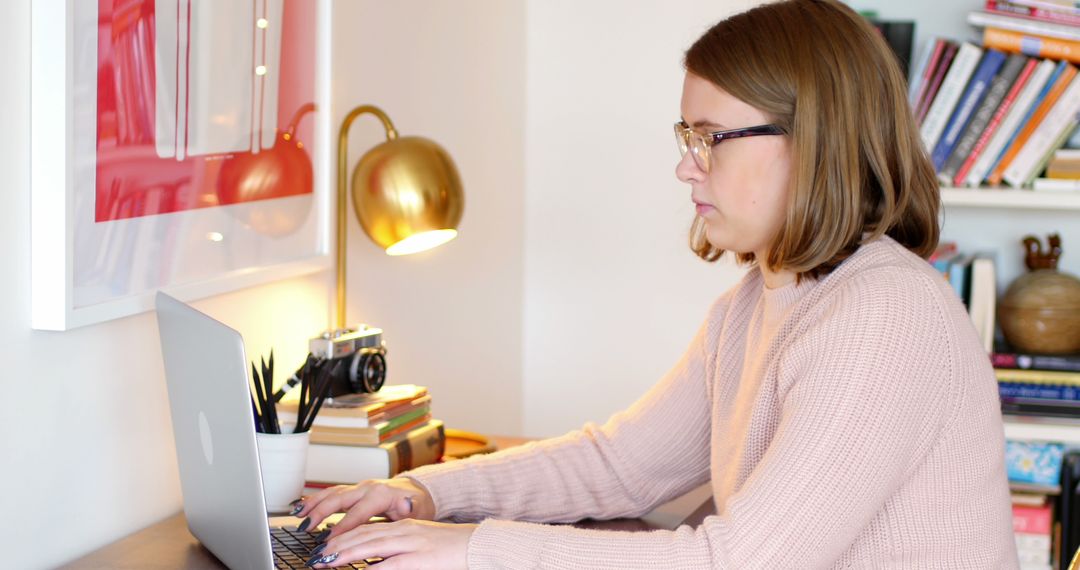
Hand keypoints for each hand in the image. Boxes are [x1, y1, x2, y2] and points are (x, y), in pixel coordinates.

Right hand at [294, 478, 434, 535]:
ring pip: (332, 493)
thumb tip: (407, 505)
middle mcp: (367, 488)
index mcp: (381, 495)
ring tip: (297, 515)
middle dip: (320, 512)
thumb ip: (410, 508)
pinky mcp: (354, 490)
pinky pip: (331, 492)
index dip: (342, 526)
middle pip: (339, 499)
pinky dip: (315, 498)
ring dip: (313, 503)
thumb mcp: (418, 509)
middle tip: (306, 527)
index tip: (328, 539)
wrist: (418, 492)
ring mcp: (359, 488)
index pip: (358, 512)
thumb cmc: (417, 504)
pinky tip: (300, 506)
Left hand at [309, 519, 475, 568]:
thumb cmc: (451, 549)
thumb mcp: (420, 543)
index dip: (342, 537)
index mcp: (404, 526)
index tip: (324, 546)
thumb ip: (396, 549)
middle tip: (317, 557)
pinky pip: (389, 565)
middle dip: (337, 546)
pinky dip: (371, 569)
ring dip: (345, 555)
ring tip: (326, 562)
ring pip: (370, 546)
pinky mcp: (420, 559)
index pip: (366, 528)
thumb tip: (373, 561)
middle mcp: (404, 531)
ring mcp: (411, 544)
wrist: (479, 546)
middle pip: (362, 535)